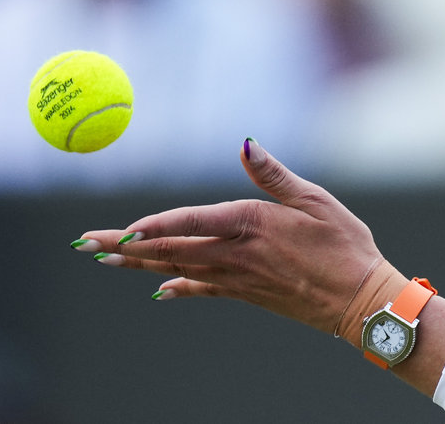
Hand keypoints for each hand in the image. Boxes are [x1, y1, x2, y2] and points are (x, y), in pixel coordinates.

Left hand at [73, 139, 382, 333]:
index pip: (189, 222)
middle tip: (84, 244)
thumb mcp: (313, 200)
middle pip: (167, 247)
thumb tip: (244, 143)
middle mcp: (232, 253)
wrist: (360, 301)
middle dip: (122, 246)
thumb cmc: (343, 245)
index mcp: (248, 223)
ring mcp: (234, 277)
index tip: (120, 232)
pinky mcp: (242, 293)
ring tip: (104, 259)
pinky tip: (156, 290)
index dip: (153, 226)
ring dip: (135, 263)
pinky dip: (177, 287)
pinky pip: (201, 289)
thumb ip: (272, 174)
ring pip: (174, 267)